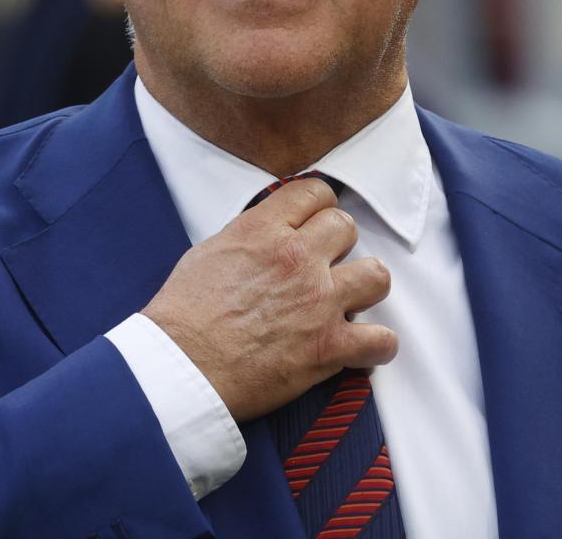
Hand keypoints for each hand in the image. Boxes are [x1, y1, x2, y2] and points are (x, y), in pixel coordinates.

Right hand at [142, 178, 396, 422]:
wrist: (179, 369)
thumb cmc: (181, 318)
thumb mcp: (207, 254)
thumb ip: (247, 239)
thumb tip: (267, 237)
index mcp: (262, 230)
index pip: (315, 193)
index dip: (318, 208)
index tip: (315, 224)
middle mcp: (297, 258)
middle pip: (347, 228)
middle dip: (338, 247)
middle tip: (322, 269)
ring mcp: (318, 302)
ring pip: (377, 276)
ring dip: (365, 290)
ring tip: (348, 304)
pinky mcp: (328, 347)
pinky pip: (381, 340)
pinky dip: (376, 347)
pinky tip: (360, 351)